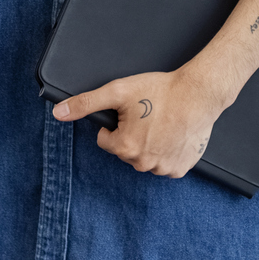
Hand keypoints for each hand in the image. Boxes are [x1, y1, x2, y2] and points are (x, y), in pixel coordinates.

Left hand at [53, 69, 226, 178]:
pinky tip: (174, 134)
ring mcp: (164, 168)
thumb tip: (59, 112)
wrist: (199, 93)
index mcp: (125, 147)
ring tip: (163, 123)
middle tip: (149, 115)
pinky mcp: (181, 169)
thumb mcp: (118, 91)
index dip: (117, 124)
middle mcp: (143, 164)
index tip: (133, 112)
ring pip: (146, 158)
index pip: (106, 141)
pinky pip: (166, 164)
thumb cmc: (161, 90)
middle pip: (126, 151)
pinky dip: (168, 152)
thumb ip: (86, 103)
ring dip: (151, 145)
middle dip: (133, 135)